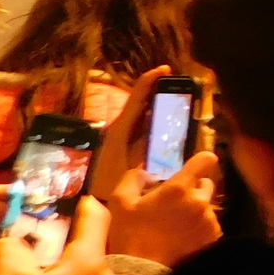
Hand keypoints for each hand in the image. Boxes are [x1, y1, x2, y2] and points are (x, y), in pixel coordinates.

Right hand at [0, 197, 111, 274]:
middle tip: (27, 233)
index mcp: (90, 259)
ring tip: (20, 264)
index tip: (60, 196)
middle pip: (81, 242)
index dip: (79, 201)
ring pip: (72, 266)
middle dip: (55, 235)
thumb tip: (14, 241)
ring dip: (49, 261)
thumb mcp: (9, 274)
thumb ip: (11, 246)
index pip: (96, 215)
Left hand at [92, 66, 170, 204]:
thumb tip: (173, 136)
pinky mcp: (124, 147)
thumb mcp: (132, 168)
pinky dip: (155, 119)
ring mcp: (120, 138)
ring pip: (141, 116)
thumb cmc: (111, 186)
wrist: (95, 205)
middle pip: (140, 105)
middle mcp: (119, 130)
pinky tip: (170, 122)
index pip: (135, 100)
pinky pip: (142, 127)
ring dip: (158, 105)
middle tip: (178, 84)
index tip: (165, 69)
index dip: (149, 82)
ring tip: (178, 99)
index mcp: (119, 131)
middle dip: (157, 92)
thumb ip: (150, 152)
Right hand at [107, 153, 221, 266]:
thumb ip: (132, 179)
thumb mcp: (120, 203)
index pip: (205, 160)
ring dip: (195, 210)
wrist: (144, 274)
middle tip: (174, 203)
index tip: (194, 166)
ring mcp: (210, 221)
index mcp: (179, 188)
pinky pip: (210, 225)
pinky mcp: (214, 238)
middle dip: (193, 189)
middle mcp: (200, 201)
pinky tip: (182, 238)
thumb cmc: (130, 235)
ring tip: (175, 225)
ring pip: (207, 207)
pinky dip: (199, 227)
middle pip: (207, 184)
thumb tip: (146, 170)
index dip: (201, 160)